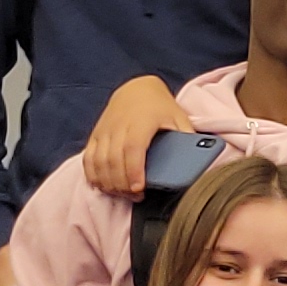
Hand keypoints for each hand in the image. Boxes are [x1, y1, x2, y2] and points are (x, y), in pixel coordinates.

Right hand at [80, 74, 195, 195]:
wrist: (137, 89)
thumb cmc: (161, 107)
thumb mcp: (179, 118)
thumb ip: (186, 139)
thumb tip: (198, 161)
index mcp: (141, 121)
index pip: (133, 148)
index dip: (134, 171)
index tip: (139, 188)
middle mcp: (119, 125)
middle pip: (114, 160)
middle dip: (122, 183)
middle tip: (135, 196)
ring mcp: (104, 130)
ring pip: (98, 162)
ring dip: (108, 182)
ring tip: (122, 193)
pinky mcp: (95, 135)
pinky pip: (88, 159)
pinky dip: (93, 175)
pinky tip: (104, 186)